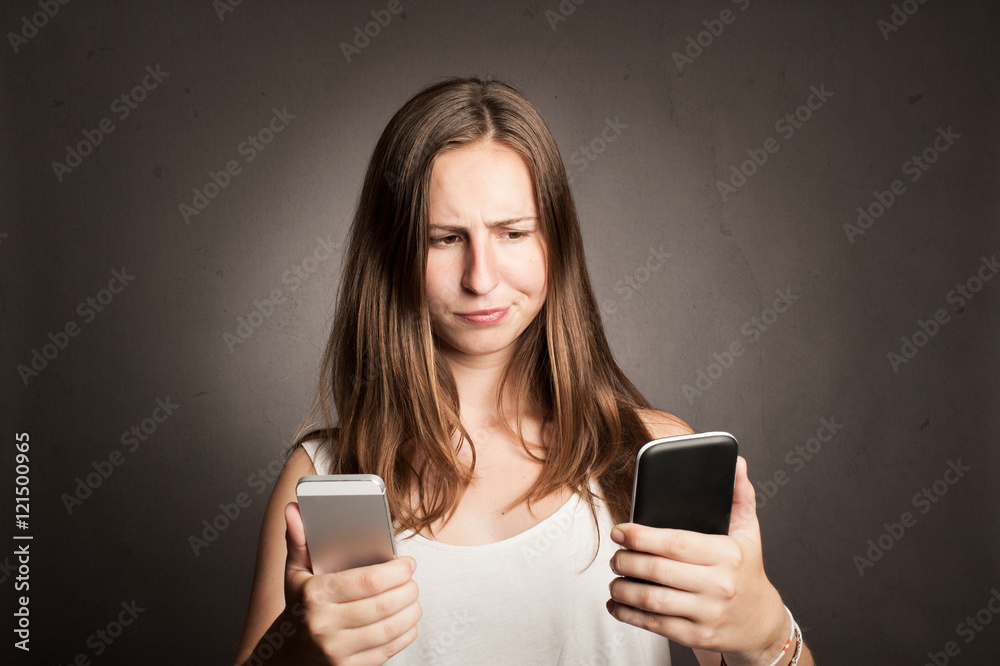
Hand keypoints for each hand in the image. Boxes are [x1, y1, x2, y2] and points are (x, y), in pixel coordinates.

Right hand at [281, 502, 420, 664]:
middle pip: (384, 605)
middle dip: (408, 589)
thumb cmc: (299, 605)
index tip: (408, 563)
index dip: (397, 571)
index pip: (368, 581)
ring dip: (411, 610)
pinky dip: (405, 633)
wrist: (286, 654)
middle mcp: (324, 626)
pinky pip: (388, 650)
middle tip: (412, 579)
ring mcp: (336, 651)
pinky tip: (406, 620)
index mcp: (314, 595)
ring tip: (412, 597)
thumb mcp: (295, 572)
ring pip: (390, 628)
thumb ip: (299, 538)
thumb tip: (293, 508)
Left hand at [607, 456, 789, 664]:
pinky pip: (655, 624)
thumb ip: (739, 496)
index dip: (641, 536)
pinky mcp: (698, 636)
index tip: (620, 530)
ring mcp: (708, 613)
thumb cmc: (747, 573)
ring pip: (652, 599)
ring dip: (624, 589)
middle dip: (627, 561)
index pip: (675, 542)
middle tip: (616, 556)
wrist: (761, 624)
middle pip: (658, 570)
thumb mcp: (748, 533)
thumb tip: (736, 464)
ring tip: (615, 578)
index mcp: (727, 555)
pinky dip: (630, 615)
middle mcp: (719, 585)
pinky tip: (618, 605)